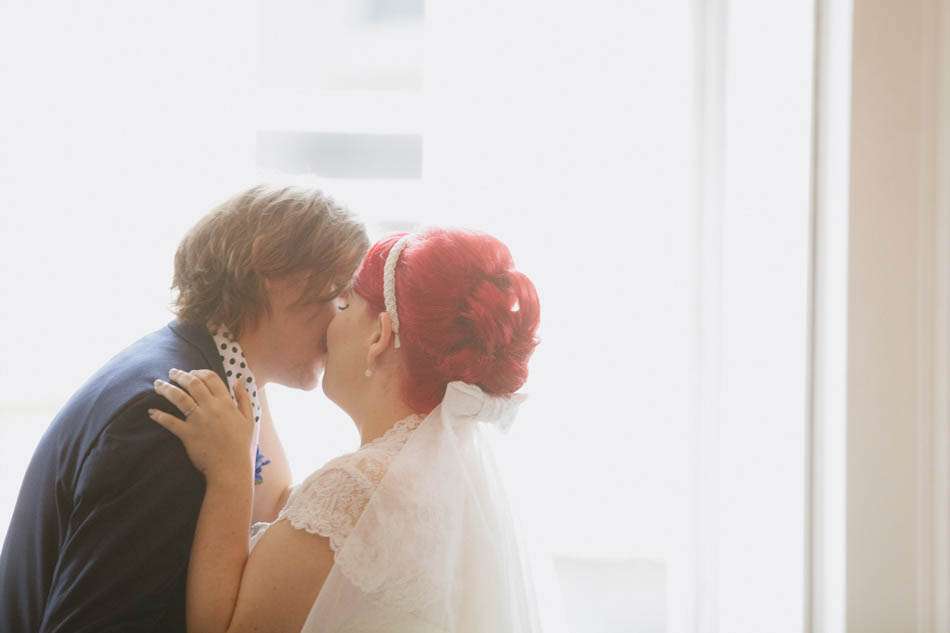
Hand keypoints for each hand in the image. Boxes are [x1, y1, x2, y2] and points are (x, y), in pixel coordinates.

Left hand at [149, 368, 254, 485]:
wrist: (231, 468)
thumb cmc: (242, 445)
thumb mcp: (249, 419)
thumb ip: (244, 398)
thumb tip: (239, 381)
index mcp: (226, 403)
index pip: (211, 378)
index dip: (199, 372)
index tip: (192, 371)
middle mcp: (211, 407)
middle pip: (193, 384)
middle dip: (180, 375)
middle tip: (171, 372)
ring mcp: (198, 420)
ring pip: (179, 398)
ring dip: (166, 389)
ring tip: (157, 384)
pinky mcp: (187, 434)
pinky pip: (170, 422)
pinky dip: (159, 416)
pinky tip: (151, 412)